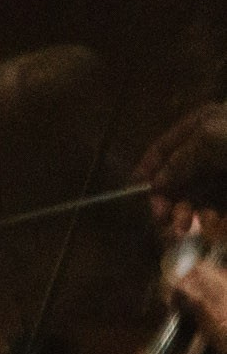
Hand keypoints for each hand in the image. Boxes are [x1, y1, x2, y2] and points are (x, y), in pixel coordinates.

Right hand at [143, 104, 226, 225]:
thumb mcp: (207, 141)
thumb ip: (177, 162)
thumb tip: (154, 183)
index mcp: (203, 127)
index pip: (165, 148)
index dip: (148, 170)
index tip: (135, 194)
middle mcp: (214, 150)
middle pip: (180, 177)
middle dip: (170, 198)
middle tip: (163, 219)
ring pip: (200, 197)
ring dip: (190, 212)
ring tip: (187, 226)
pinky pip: (221, 210)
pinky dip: (216, 221)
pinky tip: (215, 226)